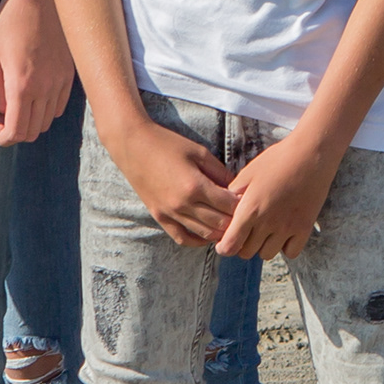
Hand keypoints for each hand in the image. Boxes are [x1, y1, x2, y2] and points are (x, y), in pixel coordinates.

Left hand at [0, 0, 72, 144]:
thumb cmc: (8, 25)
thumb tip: (3, 112)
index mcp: (22, 86)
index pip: (16, 132)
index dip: (2, 137)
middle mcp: (46, 88)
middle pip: (34, 131)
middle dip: (15, 131)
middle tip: (2, 115)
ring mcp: (62, 82)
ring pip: (48, 121)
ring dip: (31, 120)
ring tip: (18, 104)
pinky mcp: (70, 74)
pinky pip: (60, 106)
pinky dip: (46, 109)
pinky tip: (34, 93)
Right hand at [107, 112, 239, 248]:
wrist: (133, 145)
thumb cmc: (168, 144)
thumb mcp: (199, 152)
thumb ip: (219, 172)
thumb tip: (237, 188)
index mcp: (195, 186)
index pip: (229, 205)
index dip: (242, 205)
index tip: (250, 200)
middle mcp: (183, 204)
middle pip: (219, 224)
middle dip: (235, 221)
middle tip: (245, 216)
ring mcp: (170, 213)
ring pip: (204, 234)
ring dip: (220, 233)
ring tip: (231, 226)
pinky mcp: (159, 217)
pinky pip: (183, 238)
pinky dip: (198, 240)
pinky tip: (208, 233)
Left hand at [215, 131, 340, 261]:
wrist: (312, 154)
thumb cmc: (278, 159)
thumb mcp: (249, 172)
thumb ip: (234, 194)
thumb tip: (225, 208)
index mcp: (250, 210)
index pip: (231, 245)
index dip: (224, 247)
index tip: (225, 242)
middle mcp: (267, 223)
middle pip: (247, 252)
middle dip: (242, 244)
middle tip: (246, 231)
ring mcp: (288, 228)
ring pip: (267, 254)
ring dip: (262, 246)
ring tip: (265, 231)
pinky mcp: (305, 228)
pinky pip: (290, 253)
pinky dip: (284, 247)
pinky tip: (283, 233)